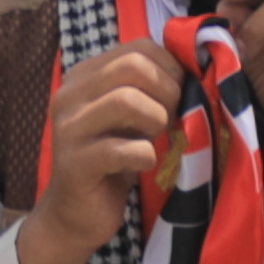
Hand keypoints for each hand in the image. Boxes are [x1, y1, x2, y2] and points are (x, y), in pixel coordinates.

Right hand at [11, 44, 184, 263]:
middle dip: (167, 90)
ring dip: (156, 119)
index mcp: (84, 76)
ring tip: (156, 138)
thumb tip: (195, 70)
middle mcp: (69, 95)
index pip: (138, 48)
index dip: (171, 67)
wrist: (75, 215)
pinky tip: (143, 163)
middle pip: (132, 67)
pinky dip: (145, 155)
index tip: (180, 94)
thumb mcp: (132, 117)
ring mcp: (67, 129)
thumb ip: (150, 89)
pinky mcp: (74, 164)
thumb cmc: (113, 161)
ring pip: (125, 100)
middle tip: (173, 117)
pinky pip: (122, 149)